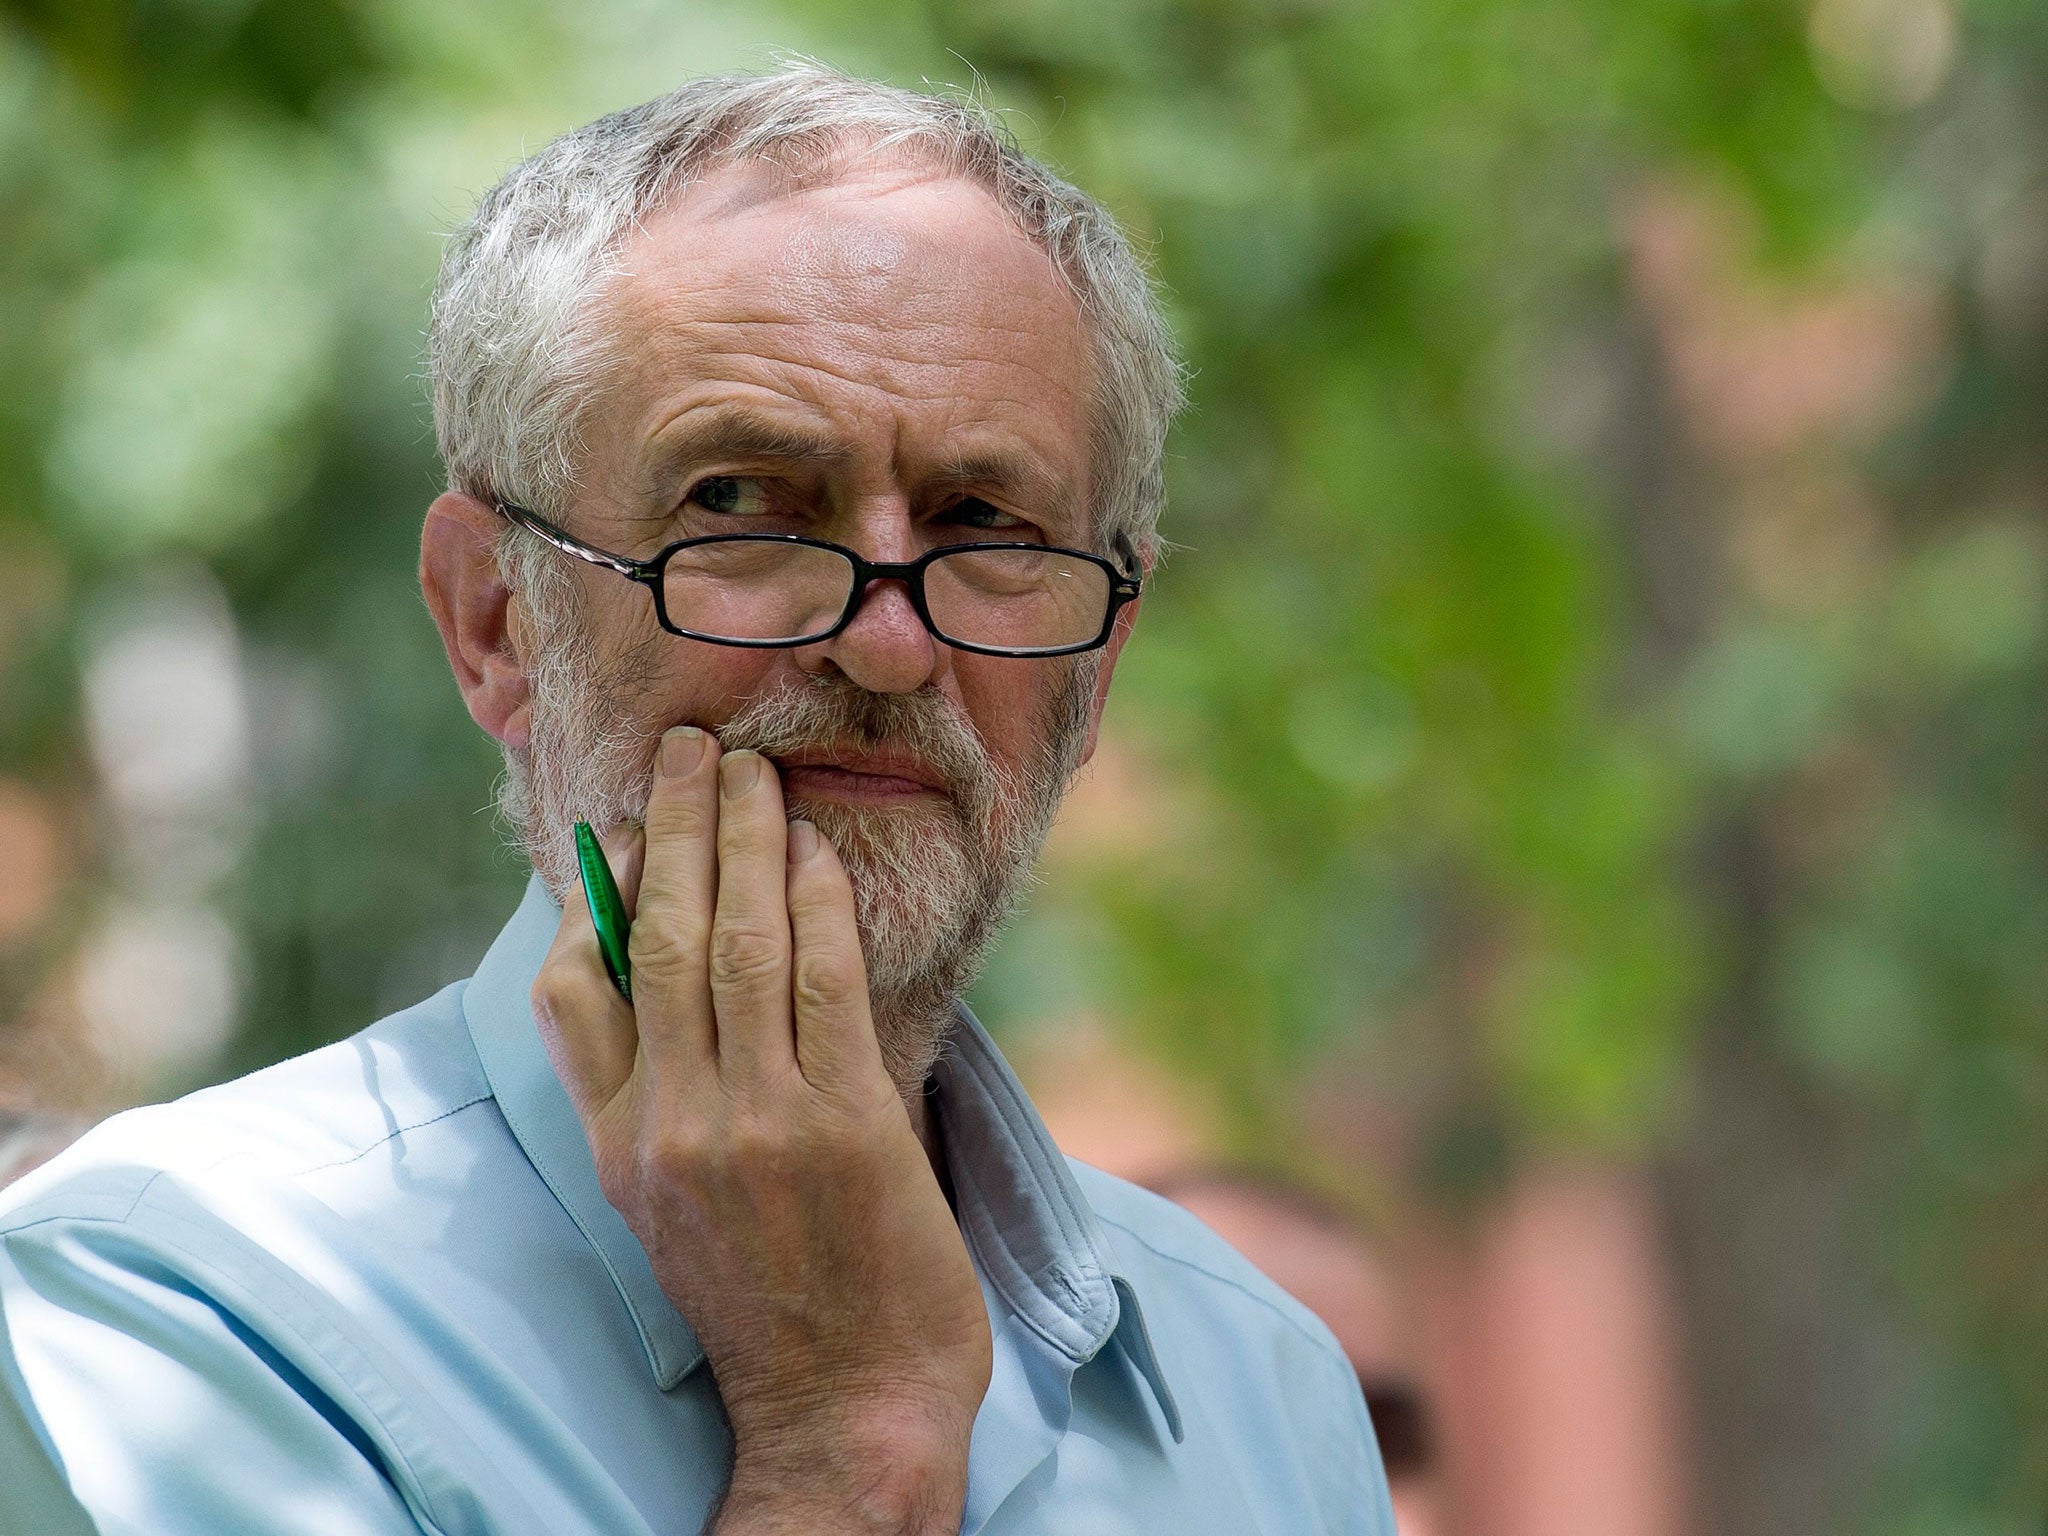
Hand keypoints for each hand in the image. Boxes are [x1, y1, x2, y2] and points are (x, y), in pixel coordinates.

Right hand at [532, 726, 992, 1534]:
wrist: (846, 1410)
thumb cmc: (771, 1307)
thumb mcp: (674, 1215)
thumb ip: (662, 1105)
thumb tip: (670, 998)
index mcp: (620, 1149)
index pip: (571, 995)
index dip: (594, 898)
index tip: (616, 831)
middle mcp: (673, 1126)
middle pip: (658, 941)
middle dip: (672, 829)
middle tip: (688, 747)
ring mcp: (756, 1123)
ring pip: (734, 942)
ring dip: (743, 839)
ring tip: (749, 768)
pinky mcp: (843, 1125)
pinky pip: (821, 981)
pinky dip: (814, 902)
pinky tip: (815, 850)